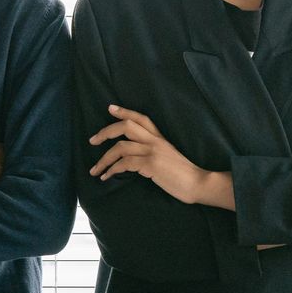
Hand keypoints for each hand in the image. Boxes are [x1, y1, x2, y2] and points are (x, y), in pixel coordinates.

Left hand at [89, 104, 209, 202]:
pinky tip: (107, 177)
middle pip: (126, 126)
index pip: (141, 118)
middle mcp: (155, 141)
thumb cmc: (184, 175)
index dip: (124, 111)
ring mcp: (152, 151)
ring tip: (94, 170)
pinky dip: (112, 170)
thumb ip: (154, 152)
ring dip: (103, 159)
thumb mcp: (168, 157)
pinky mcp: (150, 164)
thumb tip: (135, 158)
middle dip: (105, 132)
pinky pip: (124, 163)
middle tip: (92, 140)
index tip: (110, 108)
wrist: (199, 183)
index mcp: (160, 138)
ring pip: (120, 147)